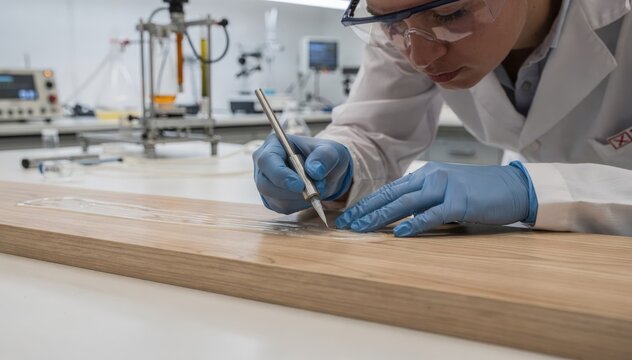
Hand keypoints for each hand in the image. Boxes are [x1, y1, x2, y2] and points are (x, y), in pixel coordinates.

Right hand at [253, 134, 352, 213]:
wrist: (324, 171)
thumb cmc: (324, 156)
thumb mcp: (331, 151)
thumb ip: (324, 157)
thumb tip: (314, 171)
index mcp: (273, 144)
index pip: (267, 160)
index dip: (280, 175)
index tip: (300, 185)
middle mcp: (264, 164)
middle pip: (265, 184)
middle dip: (290, 192)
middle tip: (315, 192)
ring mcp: (265, 183)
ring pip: (275, 200)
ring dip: (299, 200)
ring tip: (317, 189)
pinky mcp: (271, 199)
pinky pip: (282, 208)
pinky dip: (299, 205)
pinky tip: (309, 196)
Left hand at [335, 162, 534, 236]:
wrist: (513, 187)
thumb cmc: (479, 191)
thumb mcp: (446, 191)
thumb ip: (424, 200)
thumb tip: (403, 216)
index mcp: (425, 175)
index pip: (389, 190)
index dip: (367, 203)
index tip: (349, 216)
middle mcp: (431, 177)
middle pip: (391, 195)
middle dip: (365, 210)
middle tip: (346, 223)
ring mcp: (445, 188)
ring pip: (405, 203)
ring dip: (380, 216)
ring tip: (362, 228)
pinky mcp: (459, 202)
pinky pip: (432, 214)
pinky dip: (415, 224)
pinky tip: (399, 233)